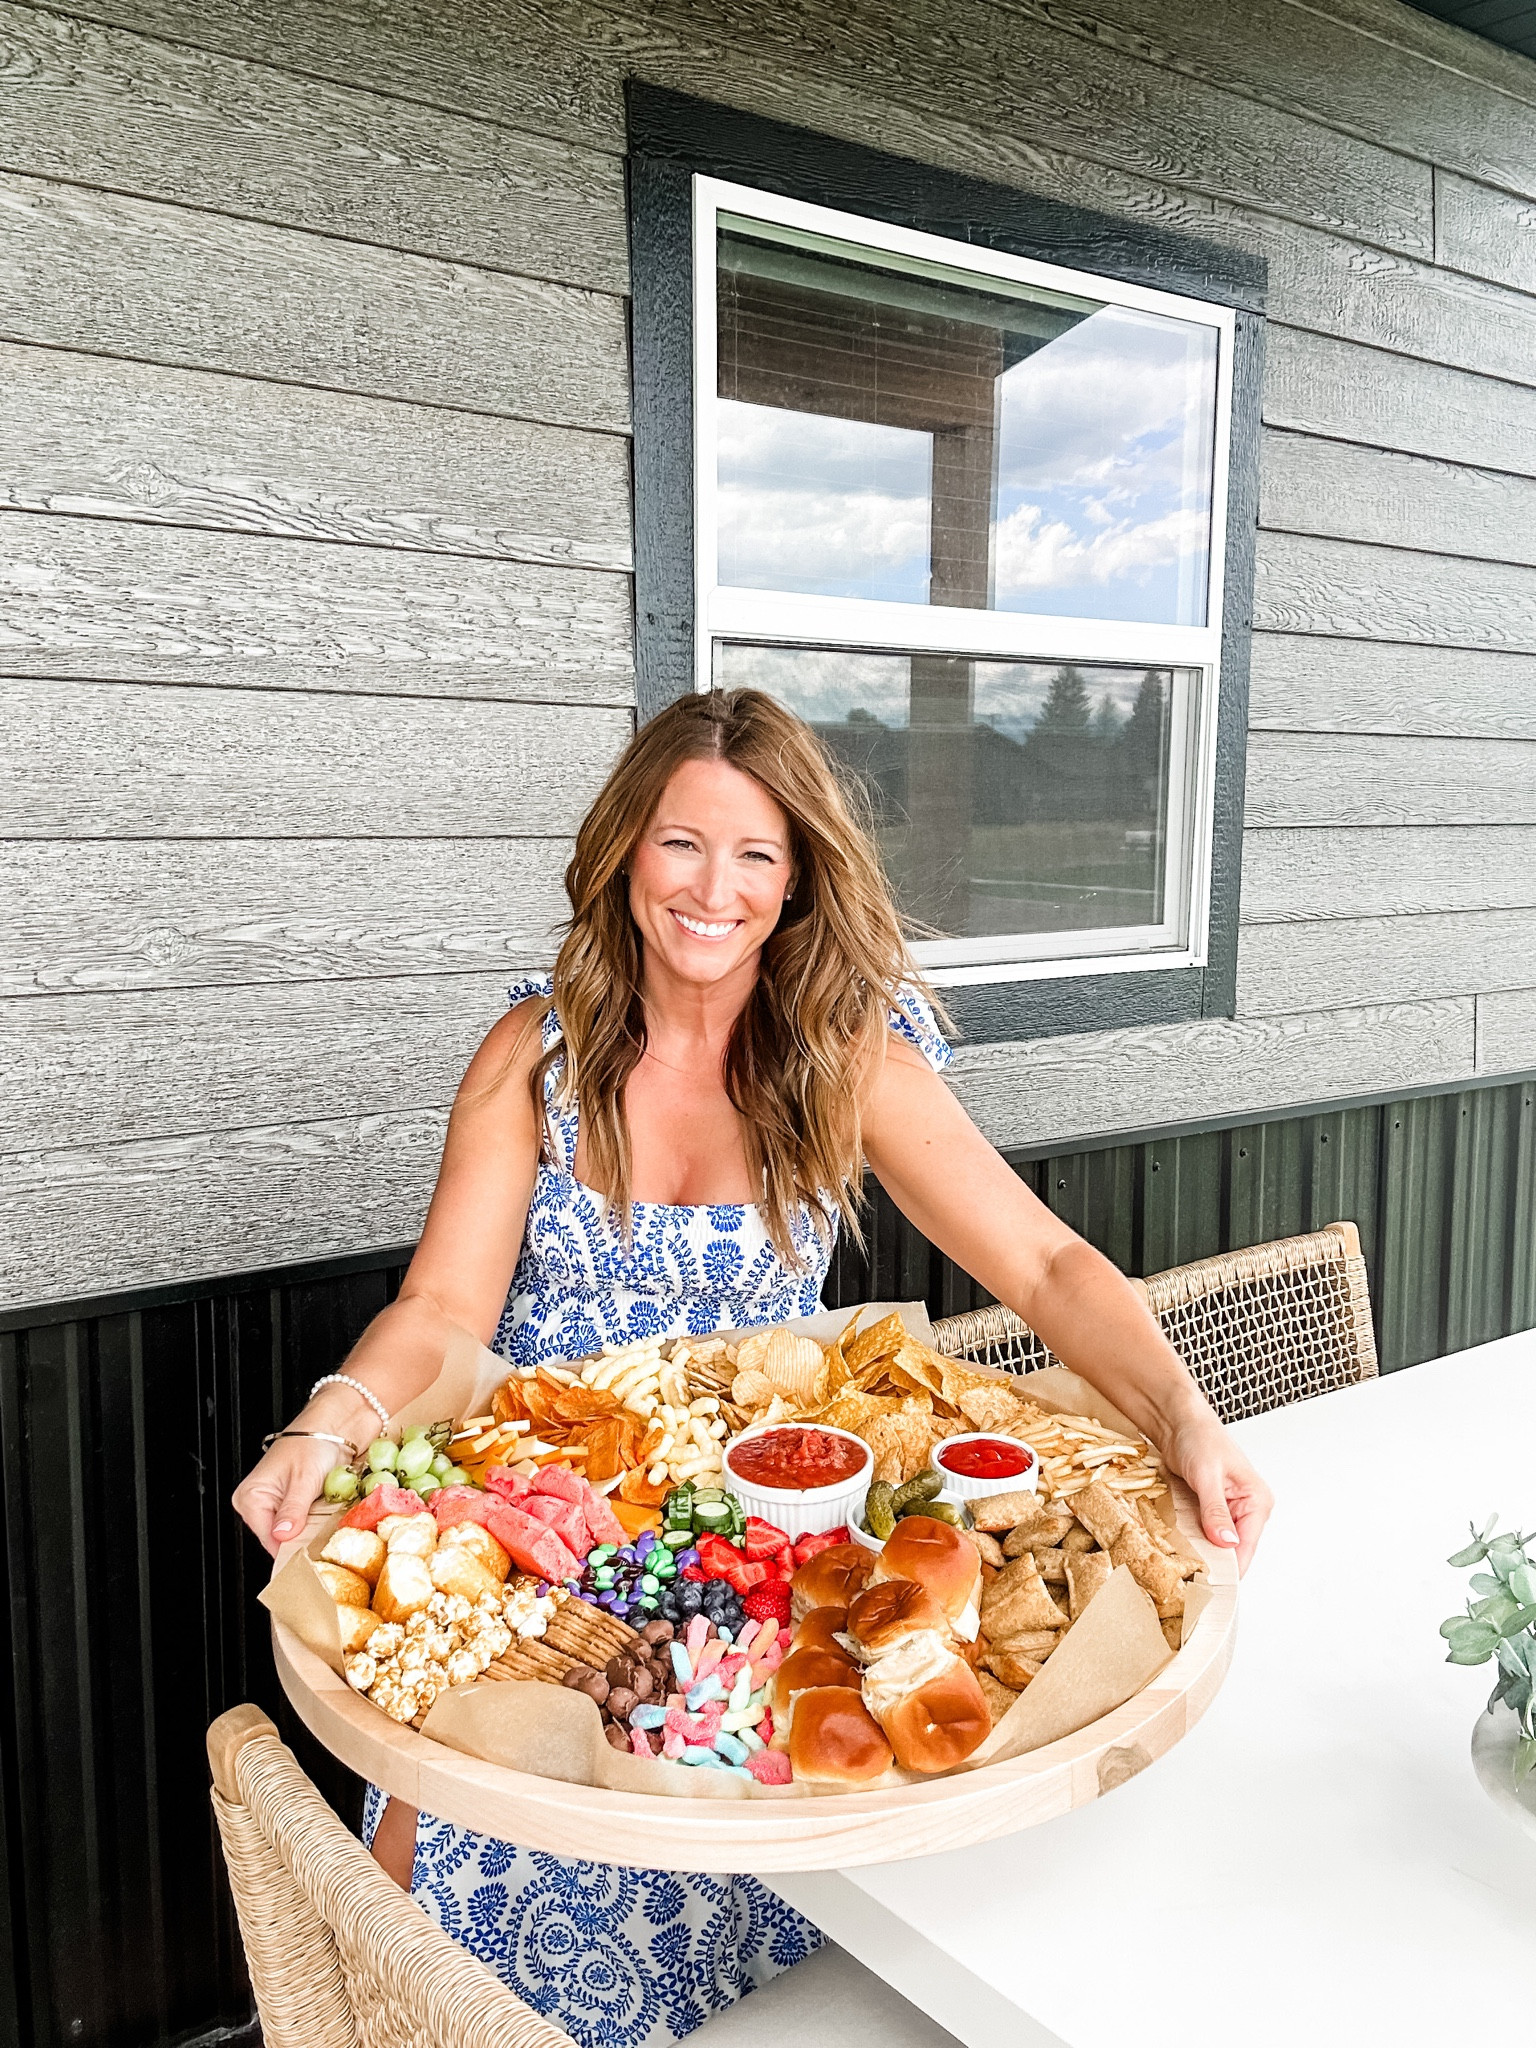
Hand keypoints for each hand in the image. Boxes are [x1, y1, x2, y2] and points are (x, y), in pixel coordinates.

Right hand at [233, 1434, 339, 1555]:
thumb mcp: (304, 1479)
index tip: (311, 1556)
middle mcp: (259, 1503)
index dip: (290, 1549)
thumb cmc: (314, 1443)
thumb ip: (292, 1510)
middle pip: (279, 1539)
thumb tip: (282, 1536)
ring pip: (292, 1533)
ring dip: (310, 1532)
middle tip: (324, 1539)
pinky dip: (315, 1524)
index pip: (268, 1539)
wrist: (334, 1425)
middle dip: (301, 1540)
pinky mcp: (293, 1504)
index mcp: (251, 1497)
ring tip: (326, 1523)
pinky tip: (326, 1517)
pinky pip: (302, 1524)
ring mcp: (276, 1505)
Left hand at [1162, 1414, 1272, 1573]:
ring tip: (1181, 1561)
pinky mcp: (1212, 1510)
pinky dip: (1193, 1540)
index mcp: (1257, 1501)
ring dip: (1201, 1551)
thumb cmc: (1198, 1436)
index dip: (1227, 1569)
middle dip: (1212, 1561)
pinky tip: (1180, 1544)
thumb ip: (1216, 1510)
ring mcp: (1230, 1511)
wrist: (1177, 1420)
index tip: (1205, 1584)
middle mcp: (1248, 1509)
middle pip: (1233, 1551)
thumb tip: (1227, 1542)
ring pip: (1217, 1545)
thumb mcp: (1206, 1474)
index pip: (1246, 1549)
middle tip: (1187, 1574)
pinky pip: (1205, 1534)